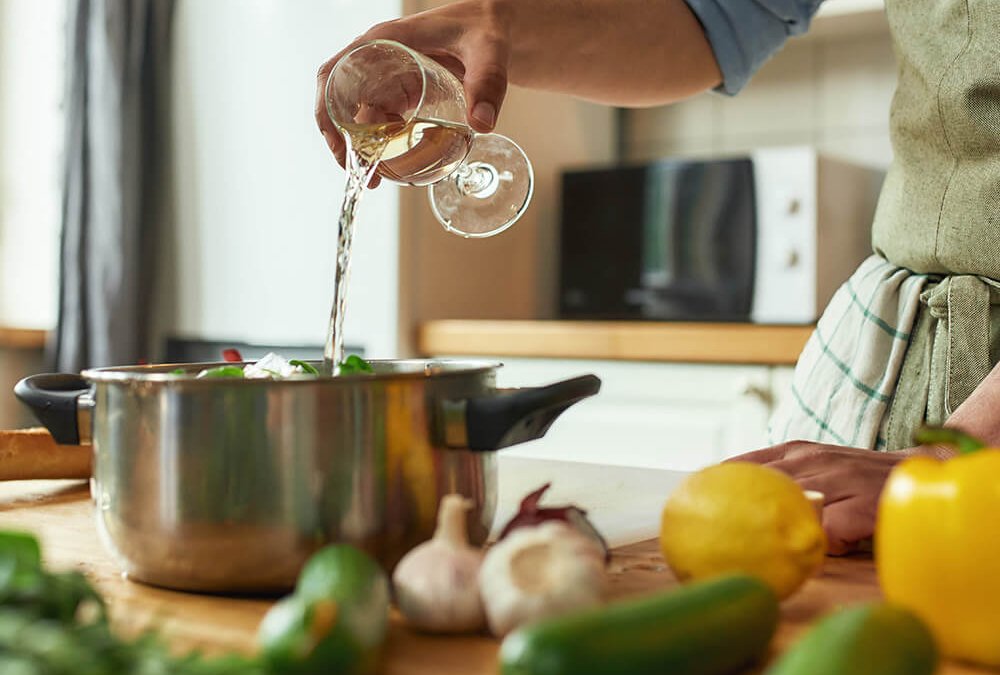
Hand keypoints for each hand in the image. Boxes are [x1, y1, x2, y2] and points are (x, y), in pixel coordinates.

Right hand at [315, 1, 510, 170]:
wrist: (495, 26)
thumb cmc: (486, 26)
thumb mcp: (489, 51)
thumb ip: (488, 82)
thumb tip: (481, 123)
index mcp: (386, 41)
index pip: (336, 72)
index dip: (327, 108)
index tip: (339, 143)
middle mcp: (380, 58)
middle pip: (341, 100)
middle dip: (344, 139)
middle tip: (363, 174)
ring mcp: (390, 75)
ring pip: (361, 113)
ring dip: (364, 145)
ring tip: (376, 178)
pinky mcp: (404, 90)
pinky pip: (382, 118)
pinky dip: (383, 142)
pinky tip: (395, 160)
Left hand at [731, 442, 911, 555]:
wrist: (924, 469)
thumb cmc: (861, 476)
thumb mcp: (819, 465)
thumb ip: (787, 474)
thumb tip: (738, 497)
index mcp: (799, 451)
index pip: (749, 463)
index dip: (722, 480)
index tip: (695, 496)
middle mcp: (814, 461)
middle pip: (765, 485)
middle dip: (739, 508)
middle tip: (713, 531)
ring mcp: (839, 482)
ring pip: (795, 507)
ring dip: (780, 529)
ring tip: (761, 549)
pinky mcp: (863, 507)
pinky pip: (829, 531)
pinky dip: (823, 544)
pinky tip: (828, 550)